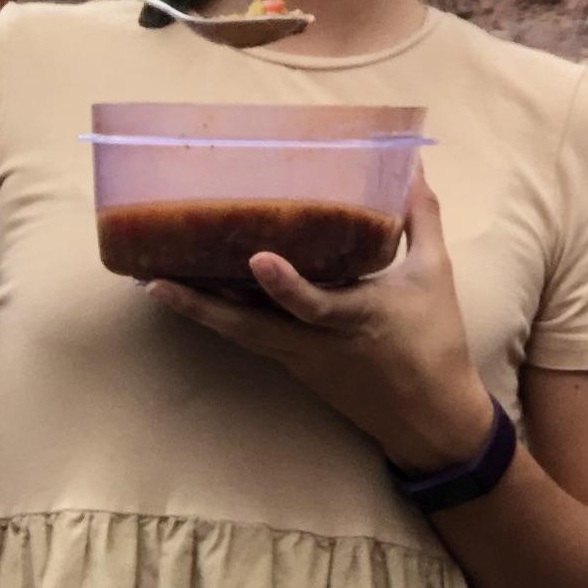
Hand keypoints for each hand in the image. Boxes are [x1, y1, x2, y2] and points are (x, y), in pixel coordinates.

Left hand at [143, 175, 498, 474]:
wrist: (428, 419)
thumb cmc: (434, 342)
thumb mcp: (435, 275)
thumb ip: (421, 219)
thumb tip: (411, 168)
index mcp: (353, 317)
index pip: (312, 303)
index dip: (284, 284)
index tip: (257, 258)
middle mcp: (314, 342)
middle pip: (246, 326)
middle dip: (199, 304)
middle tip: (153, 280)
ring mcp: (299, 359)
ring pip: (240, 334)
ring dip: (200, 311)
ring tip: (158, 285)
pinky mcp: (296, 367)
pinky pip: (252, 339)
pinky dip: (223, 319)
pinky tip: (204, 298)